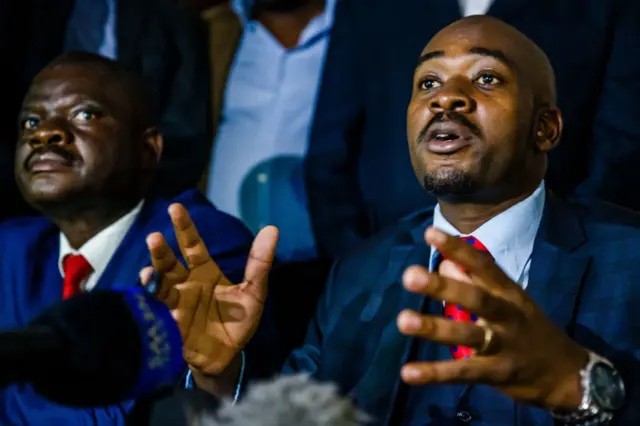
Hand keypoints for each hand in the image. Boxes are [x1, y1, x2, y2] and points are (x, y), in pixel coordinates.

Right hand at [139, 203, 277, 374]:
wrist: (228, 355)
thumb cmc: (239, 321)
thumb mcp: (255, 291)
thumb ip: (259, 262)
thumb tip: (272, 228)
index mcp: (205, 271)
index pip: (192, 244)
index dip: (184, 227)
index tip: (175, 207)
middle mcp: (187, 283)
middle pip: (171, 262)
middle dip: (161, 250)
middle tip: (154, 237)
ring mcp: (178, 302)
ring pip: (161, 284)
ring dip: (154, 275)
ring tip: (148, 271)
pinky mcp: (174, 322)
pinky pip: (162, 310)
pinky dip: (156, 302)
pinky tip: (152, 292)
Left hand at [396, 227, 588, 409]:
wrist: (566, 374)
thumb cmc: (528, 329)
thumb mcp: (508, 301)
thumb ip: (475, 282)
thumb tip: (445, 262)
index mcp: (509, 293)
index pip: (483, 265)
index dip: (458, 249)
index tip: (429, 233)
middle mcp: (507, 315)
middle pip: (475, 299)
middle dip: (442, 287)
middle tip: (409, 276)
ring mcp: (503, 346)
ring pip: (467, 335)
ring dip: (434, 328)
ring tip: (403, 320)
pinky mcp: (497, 374)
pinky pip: (463, 373)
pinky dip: (435, 373)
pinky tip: (408, 372)